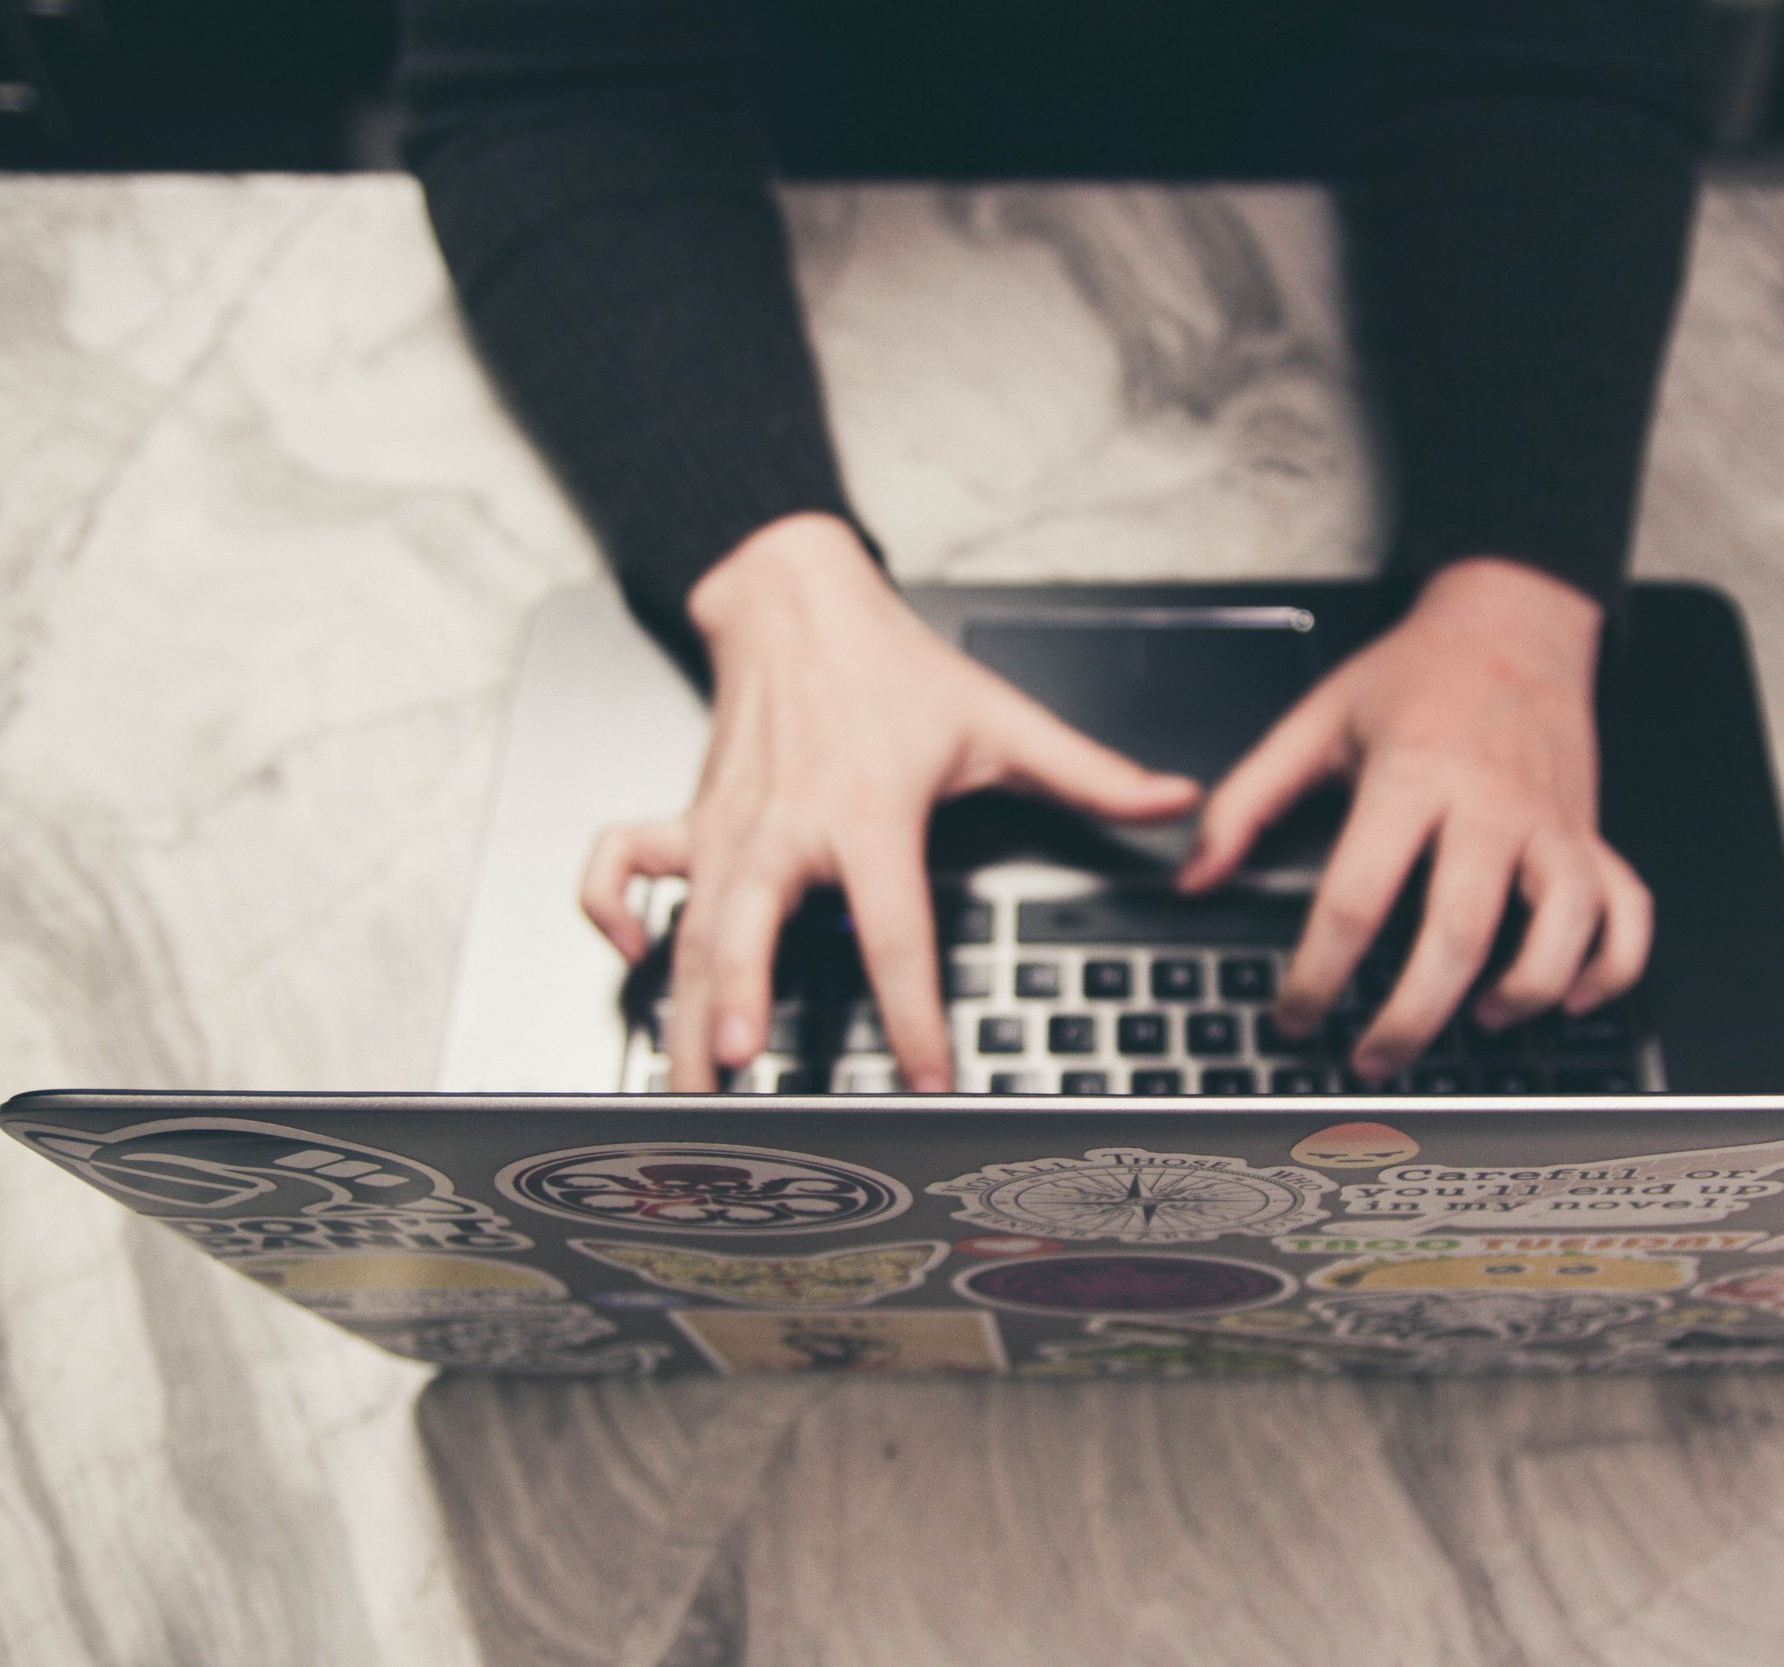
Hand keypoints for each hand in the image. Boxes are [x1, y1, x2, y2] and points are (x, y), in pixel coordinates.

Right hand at [580, 513, 1200, 1091]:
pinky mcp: (688, 817)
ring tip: (678, 1079)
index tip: (925, 1076)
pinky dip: (609, 908)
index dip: (912, 1011)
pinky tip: (627, 958)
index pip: (895, 931)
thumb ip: (1090, 773)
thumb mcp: (1000, 717)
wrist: (793, 595)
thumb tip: (1175, 802)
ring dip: (676, 1000)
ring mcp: (725, 825)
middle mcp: (785, 825)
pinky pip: (622, 866)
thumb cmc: (890, 666)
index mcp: (867, 812)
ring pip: (687, 923)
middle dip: (735, 996)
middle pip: (751, 925)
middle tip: (734, 1065)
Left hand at [1177, 557, 1650, 1080]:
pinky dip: (1611, 965)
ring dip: (1523, 992)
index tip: (1295, 1015)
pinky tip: (1570, 998)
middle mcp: (1491, 805)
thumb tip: (1195, 875)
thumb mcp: (1316, 721)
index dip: (1318, 974)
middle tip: (1374, 1059)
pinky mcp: (1593, 833)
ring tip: (1479, 1024)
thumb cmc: (1416, 675)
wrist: (1513, 618)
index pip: (1357, 898)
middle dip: (1412, 1017)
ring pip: (1561, 928)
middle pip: (1459, 934)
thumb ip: (1248, 801)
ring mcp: (1553, 822)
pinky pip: (1627, 911)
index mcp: (1413, 776)